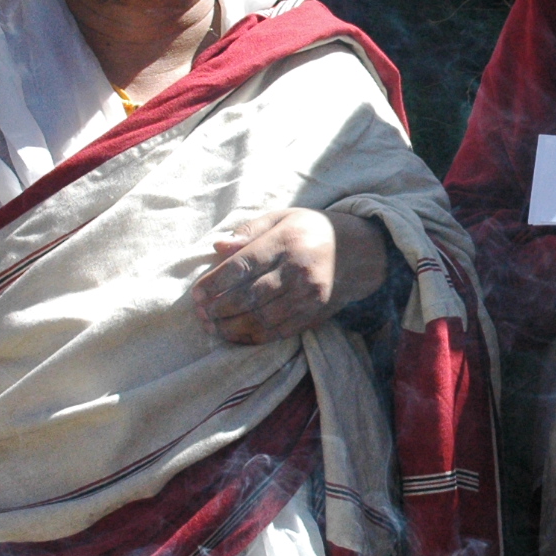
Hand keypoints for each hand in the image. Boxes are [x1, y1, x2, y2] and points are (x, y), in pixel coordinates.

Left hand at [192, 208, 386, 343]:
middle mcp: (298, 270)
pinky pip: (279, 331)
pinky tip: (237, 335)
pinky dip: (254, 337)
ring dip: (232, 327)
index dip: (215, 282)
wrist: (359, 251)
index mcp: (286, 241)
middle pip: (249, 296)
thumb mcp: (282, 217)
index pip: (243, 265)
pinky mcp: (314, 313)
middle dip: (219, 309)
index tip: (196, 294)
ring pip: (262, 318)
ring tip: (213, 328)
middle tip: (200, 315)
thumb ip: (249, 231)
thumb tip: (217, 246)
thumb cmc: (312, 230)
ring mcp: (308, 295)